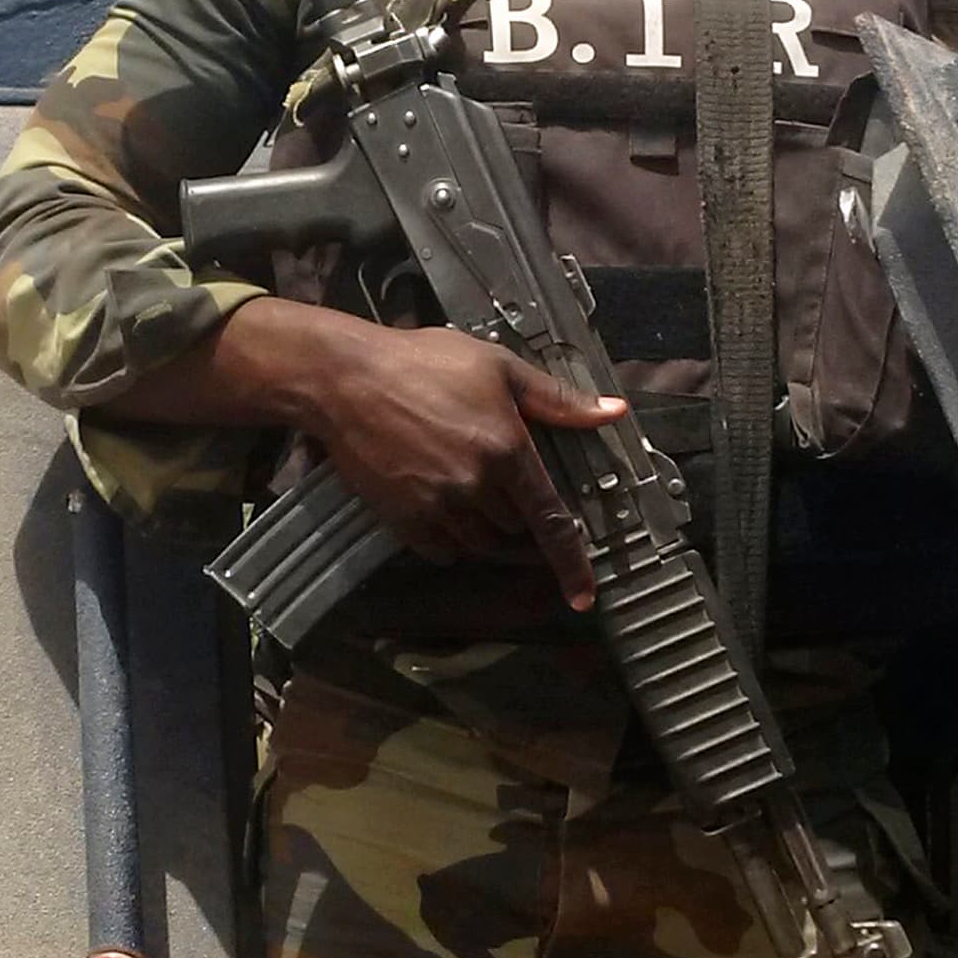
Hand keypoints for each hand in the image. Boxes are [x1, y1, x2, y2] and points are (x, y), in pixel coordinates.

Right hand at [297, 320, 625, 606]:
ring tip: (484, 507)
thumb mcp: (497, 366)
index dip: (571, 563)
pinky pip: (442, 550)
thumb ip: (557, 398)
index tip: (583, 596)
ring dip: (490, 535)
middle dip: (522, 524)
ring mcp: (437, 506)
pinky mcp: (402, 518)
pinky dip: (453, 541)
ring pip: (479, 546)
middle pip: (515, 534)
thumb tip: (614, 412)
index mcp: (507, 449)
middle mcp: (476, 487)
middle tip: (517, 502)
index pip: (551, 521)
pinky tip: (448, 511)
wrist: (344, 379)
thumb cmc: (422, 361)